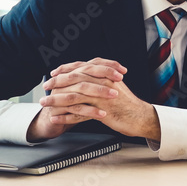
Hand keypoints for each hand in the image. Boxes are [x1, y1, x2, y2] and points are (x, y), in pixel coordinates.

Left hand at [39, 58, 162, 140]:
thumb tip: (89, 77)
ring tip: (45, 103)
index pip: (81, 68)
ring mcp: (102, 97)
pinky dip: (65, 116)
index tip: (54, 73)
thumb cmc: (128, 104)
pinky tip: (56, 118)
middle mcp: (103, 83)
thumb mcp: (115, 86)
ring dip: (56, 100)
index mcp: (105, 75)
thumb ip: (102, 80)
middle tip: (45, 87)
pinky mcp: (102, 111)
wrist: (141, 117)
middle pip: (74, 80)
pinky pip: (79, 113)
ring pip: (73, 96)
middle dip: (57, 83)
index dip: (66, 69)